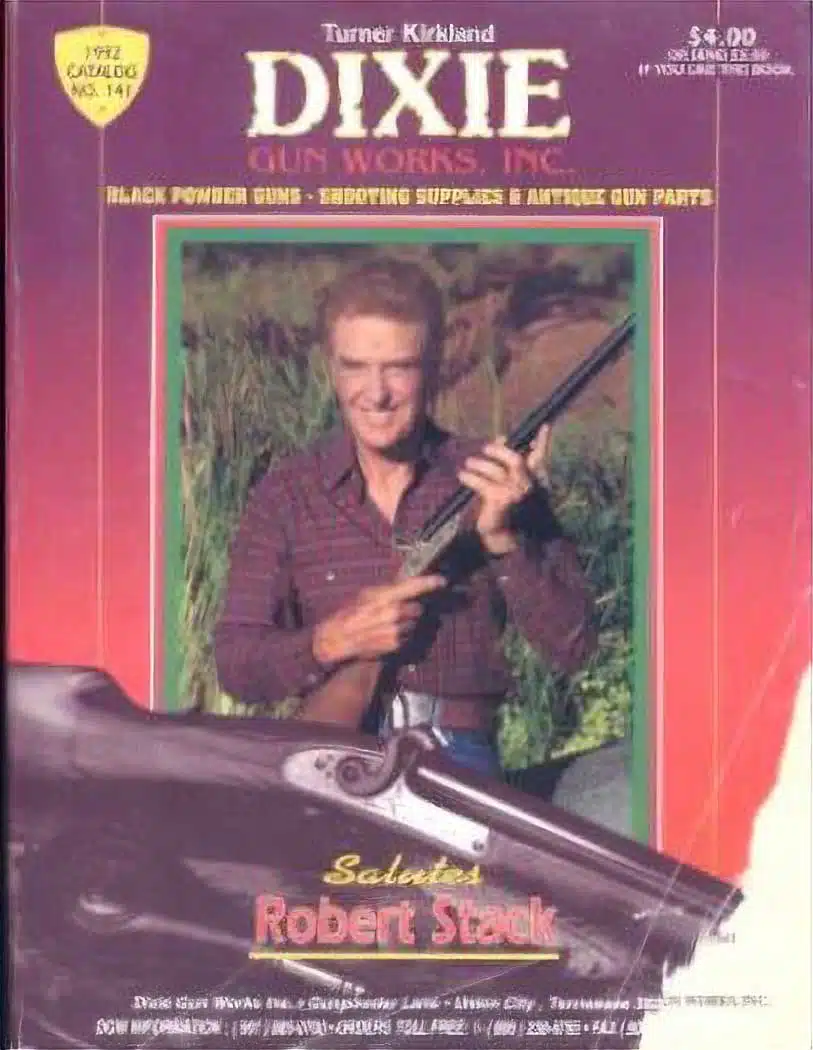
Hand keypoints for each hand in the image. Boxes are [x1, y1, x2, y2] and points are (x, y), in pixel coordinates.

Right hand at [311, 574, 446, 665]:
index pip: (412, 586)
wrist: (337, 641)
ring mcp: (394, 630)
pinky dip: (400, 635)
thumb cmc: (350, 615)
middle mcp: (391, 613)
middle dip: (410, 609)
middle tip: (395, 611)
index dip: (429, 582)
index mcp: (382, 596)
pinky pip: (407, 636)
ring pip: (413, 623)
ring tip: (386, 624)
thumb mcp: (365, 596)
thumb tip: (406, 581)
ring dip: (405, 623)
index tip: (441, 580)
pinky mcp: (395, 644)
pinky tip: (385, 634)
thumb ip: (388, 590)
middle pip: (416, 608)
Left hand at [458, 424, 551, 555]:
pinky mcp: (500, 501)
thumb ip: (507, 462)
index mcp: (534, 482)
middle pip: (516, 460)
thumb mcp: (508, 484)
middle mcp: (528, 487)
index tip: (544, 425)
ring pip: (496, 471)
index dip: (544, 442)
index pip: (541, 458)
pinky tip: (463, 476)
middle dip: (500, 451)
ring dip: (479, 464)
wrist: (504, 538)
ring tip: (469, 463)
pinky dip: (470, 477)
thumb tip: (502, 437)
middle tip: (486, 447)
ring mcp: (515, 494)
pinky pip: (483, 483)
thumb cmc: (506, 510)